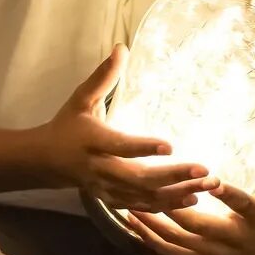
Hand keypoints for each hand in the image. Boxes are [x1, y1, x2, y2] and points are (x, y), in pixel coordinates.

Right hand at [40, 44, 220, 212]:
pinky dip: (168, 206)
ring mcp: (108, 189)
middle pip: (139, 178)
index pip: (120, 146)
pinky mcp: (114, 200)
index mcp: (93, 142)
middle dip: (172, 176)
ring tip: (208, 185)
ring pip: (145, 197)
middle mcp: (101, 169)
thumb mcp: (81, 99)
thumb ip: (103, 77)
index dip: (143, 148)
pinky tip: (193, 199)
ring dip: (177, 194)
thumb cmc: (68, 125)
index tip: (170, 146)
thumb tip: (122, 48)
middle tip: (203, 169)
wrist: (46, 162)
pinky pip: (143, 207)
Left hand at [120, 136, 254, 254]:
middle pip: (199, 225)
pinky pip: (173, 252)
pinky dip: (151, 239)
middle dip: (173, 208)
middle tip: (150, 189)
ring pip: (179, 240)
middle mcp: (233, 238)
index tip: (212, 181)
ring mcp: (215, 254)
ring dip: (153, 223)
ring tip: (130, 205)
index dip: (228, 194)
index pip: (243, 205)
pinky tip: (134, 224)